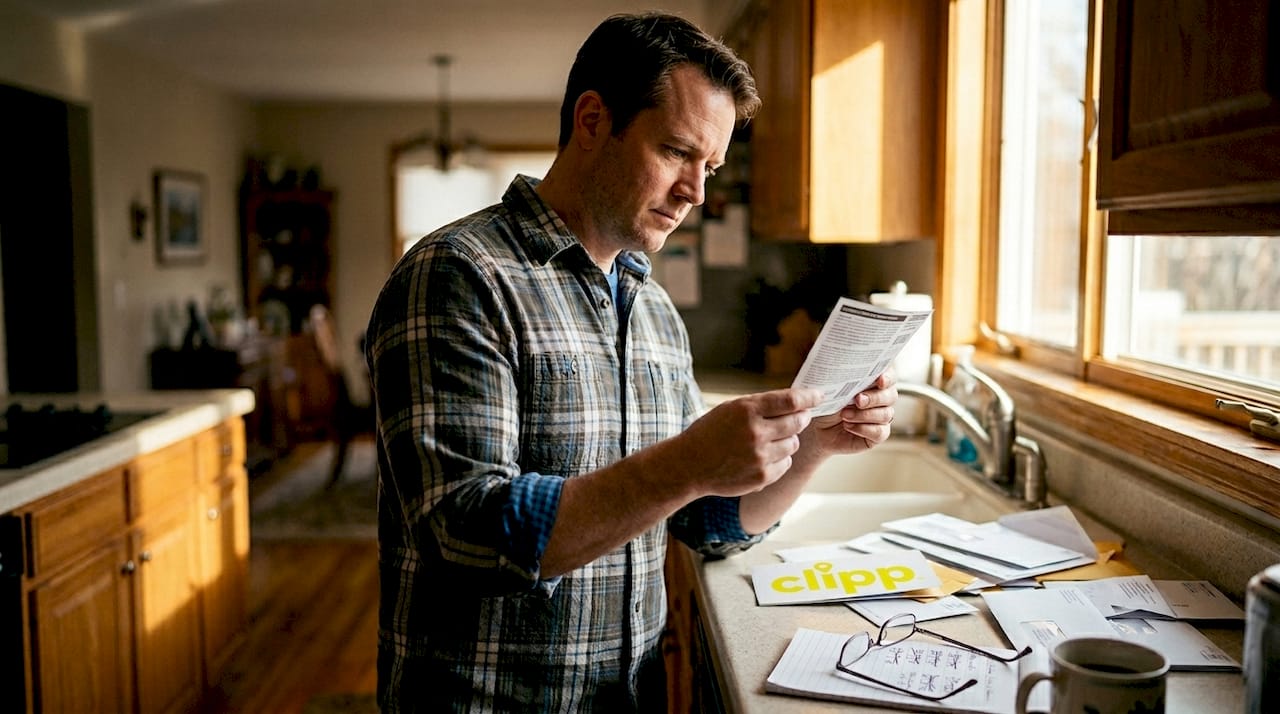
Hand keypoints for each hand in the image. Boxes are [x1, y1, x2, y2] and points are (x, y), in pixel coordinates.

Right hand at [671, 387, 824, 496]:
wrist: (689, 465)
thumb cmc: (711, 432)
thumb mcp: (731, 408)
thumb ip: (761, 405)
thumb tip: (797, 401)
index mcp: (747, 410)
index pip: (790, 400)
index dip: (809, 396)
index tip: (818, 395)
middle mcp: (755, 433)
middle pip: (797, 422)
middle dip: (802, 418)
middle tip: (798, 417)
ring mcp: (759, 457)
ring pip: (793, 444)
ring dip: (788, 440)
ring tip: (769, 440)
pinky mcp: (762, 477)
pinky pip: (786, 464)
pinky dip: (780, 459)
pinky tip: (762, 457)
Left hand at [804, 368, 897, 458]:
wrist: (817, 429)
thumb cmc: (827, 404)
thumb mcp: (832, 389)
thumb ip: (841, 380)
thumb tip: (838, 376)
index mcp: (873, 382)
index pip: (890, 376)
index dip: (888, 377)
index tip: (880, 380)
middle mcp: (880, 399)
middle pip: (891, 396)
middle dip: (874, 398)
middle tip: (857, 400)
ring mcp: (881, 417)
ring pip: (886, 414)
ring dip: (864, 415)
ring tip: (844, 415)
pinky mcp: (877, 435)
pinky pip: (880, 432)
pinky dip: (863, 429)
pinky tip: (848, 426)